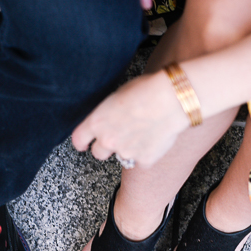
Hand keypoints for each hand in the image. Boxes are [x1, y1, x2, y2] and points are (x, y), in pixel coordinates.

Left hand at [71, 71, 188, 166]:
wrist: (172, 99)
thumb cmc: (146, 90)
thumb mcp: (117, 96)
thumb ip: (107, 113)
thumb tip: (107, 119)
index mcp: (97, 122)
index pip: (78, 139)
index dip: (81, 143)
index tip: (83, 145)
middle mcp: (107, 140)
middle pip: (98, 153)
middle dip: (106, 147)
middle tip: (119, 137)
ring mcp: (125, 152)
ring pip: (121, 157)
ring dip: (127, 149)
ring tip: (143, 132)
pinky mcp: (144, 160)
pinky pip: (142, 160)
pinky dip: (147, 153)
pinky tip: (156, 137)